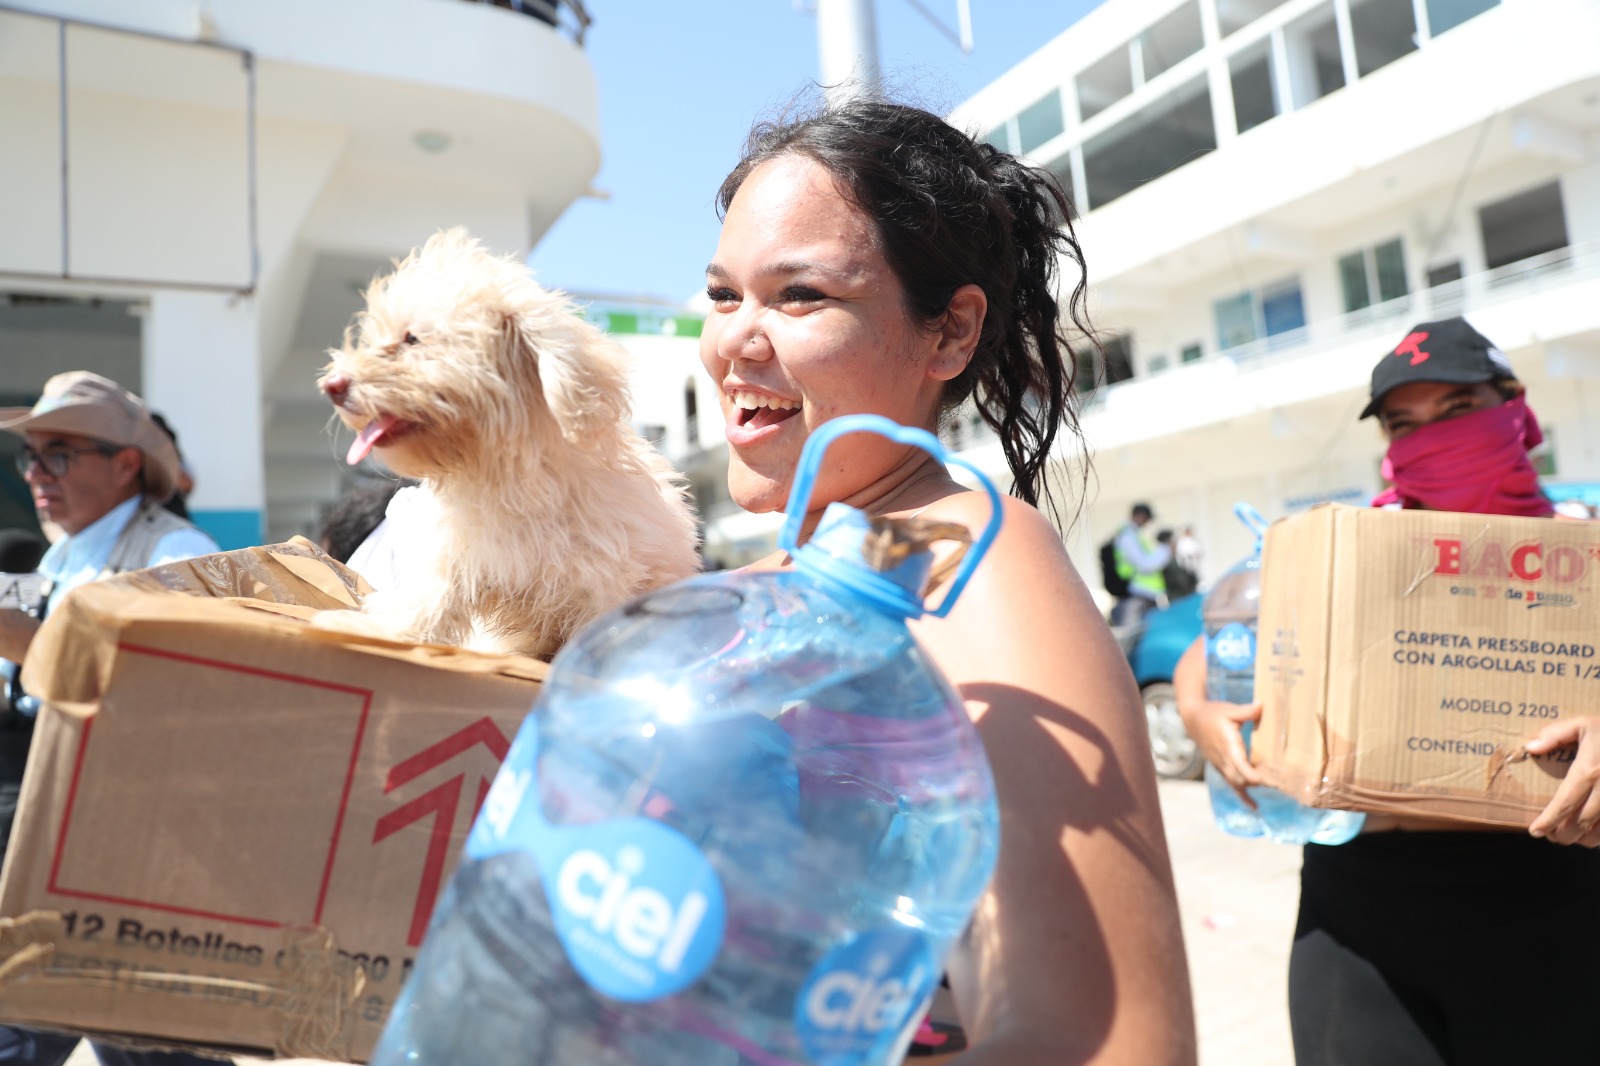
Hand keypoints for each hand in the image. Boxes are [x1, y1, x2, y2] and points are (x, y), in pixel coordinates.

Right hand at [1180, 696, 1264, 806]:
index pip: (1242, 767)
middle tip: (1284, 784)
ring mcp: (1221, 765)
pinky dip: (1243, 797)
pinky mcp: (1221, 768)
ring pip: (1238, 784)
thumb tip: (1262, 707)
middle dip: (1261, 782)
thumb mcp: (1229, 709)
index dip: (1257, 776)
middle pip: (1243, 779)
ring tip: (1275, 789)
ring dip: (1255, 788)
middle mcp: (1224, 759)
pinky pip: (1232, 785)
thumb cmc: (1213, 713)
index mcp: (1228, 745)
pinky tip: (1255, 807)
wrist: (1193, 719)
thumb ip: (1246, 711)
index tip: (1274, 778)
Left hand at [1526, 718, 1599, 846]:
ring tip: (1568, 838)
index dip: (1548, 821)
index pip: (1563, 804)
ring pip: (1599, 831)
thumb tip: (1531, 748)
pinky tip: (1591, 834)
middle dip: (1563, 835)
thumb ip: (1555, 734)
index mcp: (1588, 771)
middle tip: (1551, 837)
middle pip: (1580, 823)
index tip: (1536, 831)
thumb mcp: (1583, 724)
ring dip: (1582, 839)